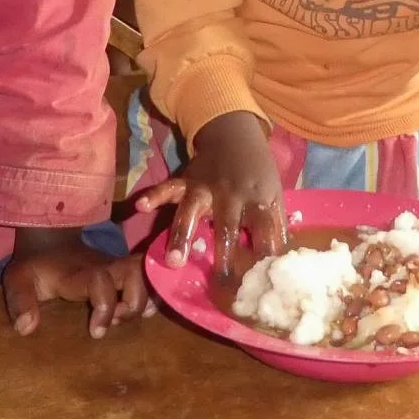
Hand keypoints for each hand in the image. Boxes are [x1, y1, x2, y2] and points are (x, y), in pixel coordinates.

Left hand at [1, 229, 150, 339]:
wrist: (50, 239)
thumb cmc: (35, 265)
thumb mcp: (17, 280)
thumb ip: (20, 302)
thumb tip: (26, 329)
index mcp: (78, 272)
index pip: (100, 281)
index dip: (104, 306)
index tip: (96, 331)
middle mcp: (104, 266)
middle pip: (135, 274)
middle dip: (133, 303)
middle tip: (115, 321)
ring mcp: (118, 266)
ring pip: (146, 274)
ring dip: (144, 300)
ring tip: (125, 317)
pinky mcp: (126, 270)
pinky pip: (149, 277)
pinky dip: (152, 295)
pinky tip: (142, 312)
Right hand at [133, 110, 286, 274]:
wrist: (236, 134)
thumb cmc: (257, 175)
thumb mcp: (274, 196)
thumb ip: (274, 226)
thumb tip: (277, 262)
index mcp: (259, 200)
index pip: (265, 232)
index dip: (265, 256)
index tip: (262, 283)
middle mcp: (232, 195)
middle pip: (228, 227)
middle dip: (225, 255)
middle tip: (221, 285)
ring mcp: (206, 187)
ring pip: (193, 211)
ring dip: (183, 235)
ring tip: (174, 261)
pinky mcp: (186, 180)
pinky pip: (168, 187)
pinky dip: (155, 195)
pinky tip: (141, 206)